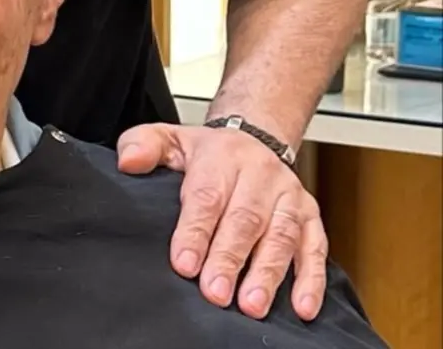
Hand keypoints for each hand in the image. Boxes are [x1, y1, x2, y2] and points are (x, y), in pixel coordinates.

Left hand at [117, 123, 326, 321]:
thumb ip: (142, 145)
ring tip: (252, 304)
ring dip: (268, 273)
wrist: (255, 136)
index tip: (185, 264)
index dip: (196, 232)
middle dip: (229, 259)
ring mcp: (288, 196)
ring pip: (281, 236)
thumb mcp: (169, 139)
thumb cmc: (206, 151)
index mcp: (222, 156)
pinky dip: (310, 278)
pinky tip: (302, 306)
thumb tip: (128, 162)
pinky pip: (315, 247)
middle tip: (215, 293)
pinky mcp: (310, 215)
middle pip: (245, 220)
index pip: (207, 197)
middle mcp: (260, 175)